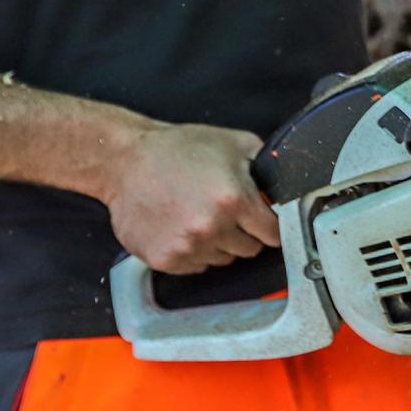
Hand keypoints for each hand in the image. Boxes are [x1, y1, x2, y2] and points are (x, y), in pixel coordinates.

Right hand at [102, 122, 280, 274]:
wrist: (126, 161)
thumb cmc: (179, 149)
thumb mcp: (235, 144)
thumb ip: (266, 167)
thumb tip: (284, 186)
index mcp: (234, 200)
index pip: (273, 234)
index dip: (271, 226)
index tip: (265, 221)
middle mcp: (212, 228)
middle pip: (249, 250)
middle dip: (244, 233)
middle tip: (226, 213)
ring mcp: (187, 246)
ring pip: (222, 260)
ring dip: (218, 243)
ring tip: (199, 215)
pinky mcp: (164, 259)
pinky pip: (195, 267)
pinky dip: (193, 252)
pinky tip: (181, 227)